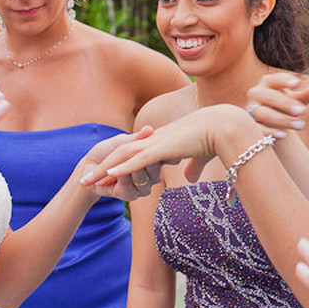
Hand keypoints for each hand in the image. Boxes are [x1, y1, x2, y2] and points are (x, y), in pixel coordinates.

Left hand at [77, 126, 159, 200]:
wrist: (88, 166)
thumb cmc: (104, 151)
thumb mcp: (120, 142)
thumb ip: (135, 139)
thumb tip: (149, 129)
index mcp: (150, 161)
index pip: (159, 158)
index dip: (153, 150)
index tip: (147, 145)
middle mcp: (149, 176)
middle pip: (153, 170)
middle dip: (141, 161)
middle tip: (127, 155)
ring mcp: (141, 187)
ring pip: (142, 179)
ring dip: (128, 170)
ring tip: (115, 165)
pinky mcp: (130, 195)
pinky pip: (130, 187)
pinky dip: (120, 178)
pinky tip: (111, 173)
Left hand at [81, 104, 251, 187]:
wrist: (224, 126)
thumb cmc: (215, 140)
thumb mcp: (199, 158)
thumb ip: (192, 168)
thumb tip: (188, 179)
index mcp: (160, 141)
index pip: (132, 151)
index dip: (116, 163)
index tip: (103, 174)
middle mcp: (154, 140)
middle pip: (120, 152)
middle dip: (101, 167)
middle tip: (85, 179)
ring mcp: (157, 143)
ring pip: (123, 156)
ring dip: (104, 169)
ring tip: (87, 181)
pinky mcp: (163, 149)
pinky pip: (138, 160)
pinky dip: (122, 168)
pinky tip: (109, 176)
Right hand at [245, 72, 308, 133]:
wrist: (271, 123)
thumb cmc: (286, 107)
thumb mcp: (298, 99)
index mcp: (267, 82)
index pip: (275, 79)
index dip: (285, 81)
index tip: (297, 83)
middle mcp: (256, 94)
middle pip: (269, 97)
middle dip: (286, 104)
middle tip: (303, 111)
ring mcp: (251, 109)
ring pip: (263, 113)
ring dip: (282, 119)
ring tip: (300, 125)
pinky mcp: (250, 125)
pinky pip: (258, 128)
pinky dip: (270, 132)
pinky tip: (284, 135)